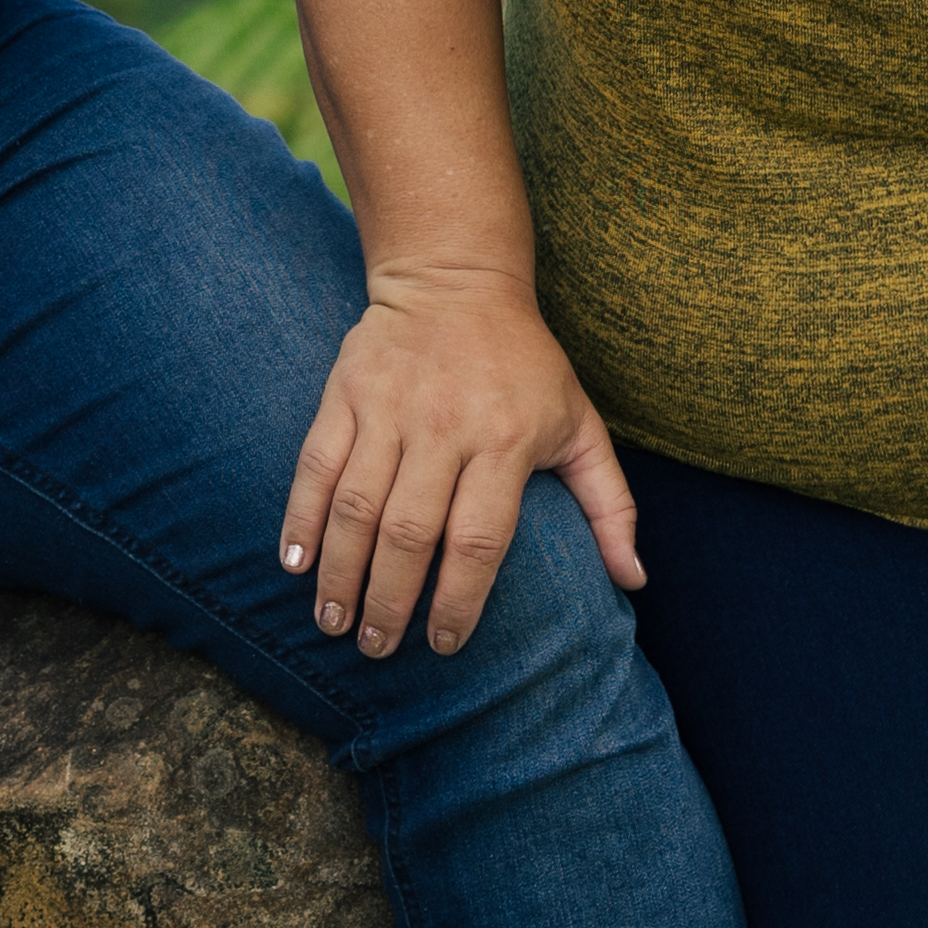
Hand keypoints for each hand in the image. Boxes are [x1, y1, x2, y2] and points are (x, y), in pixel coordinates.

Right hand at [280, 269, 641, 659]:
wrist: (456, 277)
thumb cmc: (527, 364)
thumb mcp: (580, 424)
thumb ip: (610, 504)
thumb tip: (634, 582)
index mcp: (507, 440)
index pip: (480, 539)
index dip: (459, 600)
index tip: (445, 644)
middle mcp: (446, 426)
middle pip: (411, 533)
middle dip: (391, 601)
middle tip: (379, 650)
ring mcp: (391, 408)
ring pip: (357, 506)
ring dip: (341, 573)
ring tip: (334, 623)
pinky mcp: (347, 392)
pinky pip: (316, 464)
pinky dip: (301, 516)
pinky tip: (294, 564)